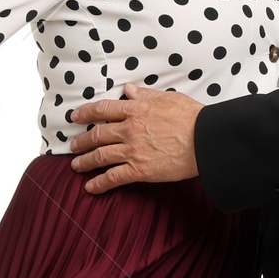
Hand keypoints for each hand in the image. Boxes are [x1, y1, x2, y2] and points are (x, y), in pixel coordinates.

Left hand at [67, 87, 201, 192]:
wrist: (205, 140)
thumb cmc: (193, 118)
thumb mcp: (168, 98)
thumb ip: (146, 95)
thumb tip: (129, 90)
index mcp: (135, 110)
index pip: (103, 109)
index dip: (85, 112)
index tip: (75, 116)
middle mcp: (129, 130)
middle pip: (97, 135)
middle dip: (81, 141)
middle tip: (73, 145)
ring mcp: (132, 151)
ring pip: (100, 156)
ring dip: (85, 161)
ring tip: (76, 165)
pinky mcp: (139, 170)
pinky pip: (113, 177)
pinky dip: (99, 184)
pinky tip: (90, 188)